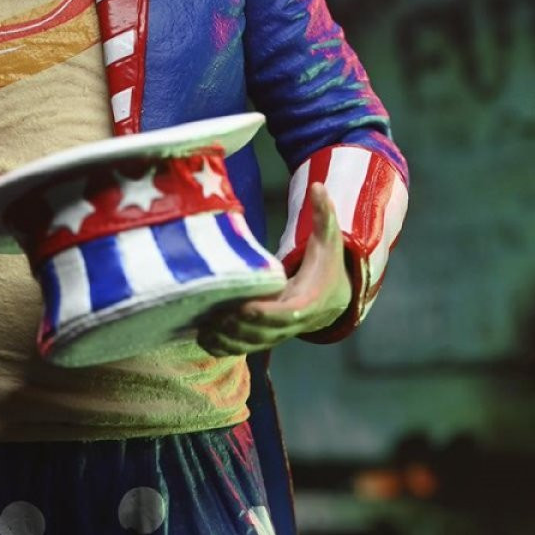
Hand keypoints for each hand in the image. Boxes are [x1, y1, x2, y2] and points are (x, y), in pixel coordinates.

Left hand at [197, 183, 351, 355]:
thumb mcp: (328, 242)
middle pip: (264, 333)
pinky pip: (244, 348)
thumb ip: (324, 217)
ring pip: (252, 344)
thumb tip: (320, 186)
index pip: (286, 313)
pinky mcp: (265, 337)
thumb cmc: (325, 266)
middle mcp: (291, 324)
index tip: (244, 308)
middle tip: (213, 317)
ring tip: (204, 329)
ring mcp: (277, 334)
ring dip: (227, 340)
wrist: (331, 299)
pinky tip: (203, 338)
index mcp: (307, 302)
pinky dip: (224, 348)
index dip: (265, 313)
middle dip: (239, 328)